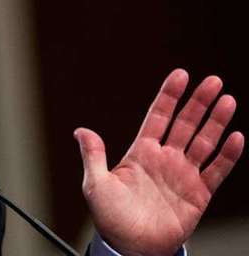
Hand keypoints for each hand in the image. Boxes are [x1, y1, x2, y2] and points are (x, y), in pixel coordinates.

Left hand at [74, 69, 243, 255]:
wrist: (131, 247)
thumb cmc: (111, 217)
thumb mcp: (96, 184)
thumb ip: (94, 155)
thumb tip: (81, 131)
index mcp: (141, 152)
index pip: (159, 116)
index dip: (170, 96)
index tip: (181, 75)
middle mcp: (165, 158)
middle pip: (185, 123)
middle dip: (199, 101)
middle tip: (213, 81)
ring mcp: (183, 174)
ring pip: (204, 141)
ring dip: (216, 121)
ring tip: (228, 100)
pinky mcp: (198, 194)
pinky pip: (216, 170)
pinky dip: (227, 155)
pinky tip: (236, 138)